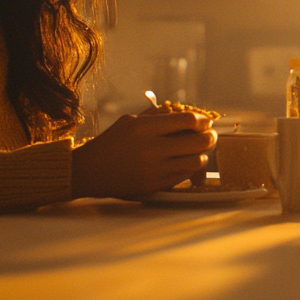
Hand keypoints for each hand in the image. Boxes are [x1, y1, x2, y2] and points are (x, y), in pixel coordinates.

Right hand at [70, 108, 216, 198]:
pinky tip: (183, 162)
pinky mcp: (154, 186)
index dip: (202, 120)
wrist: (89, 171)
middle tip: (210, 135)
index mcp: (144, 128)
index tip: (205, 121)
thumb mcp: (130, 121)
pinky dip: (188, 168)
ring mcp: (154, 170)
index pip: (187, 120)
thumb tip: (188, 114)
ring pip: (196, 162)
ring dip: (201, 155)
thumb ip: (158, 116)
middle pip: (198, 142)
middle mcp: (151, 148)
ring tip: (197, 150)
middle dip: (210, 137)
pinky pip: (184, 176)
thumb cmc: (111, 142)